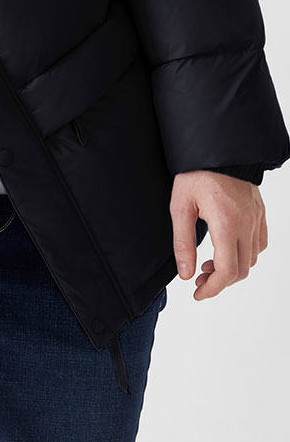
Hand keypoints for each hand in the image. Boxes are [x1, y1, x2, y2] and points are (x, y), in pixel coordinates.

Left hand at [170, 170, 267, 299]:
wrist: (216, 147)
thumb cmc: (195, 173)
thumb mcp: (180, 207)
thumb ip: (183, 243)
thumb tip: (185, 274)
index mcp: (226, 224)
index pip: (227, 272)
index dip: (212, 289)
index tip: (197, 293)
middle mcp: (247, 224)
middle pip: (242, 270)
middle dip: (220, 281)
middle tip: (199, 279)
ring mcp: (256, 218)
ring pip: (253, 258)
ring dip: (233, 268)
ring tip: (209, 264)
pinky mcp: (260, 211)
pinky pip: (260, 243)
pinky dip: (246, 253)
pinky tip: (228, 248)